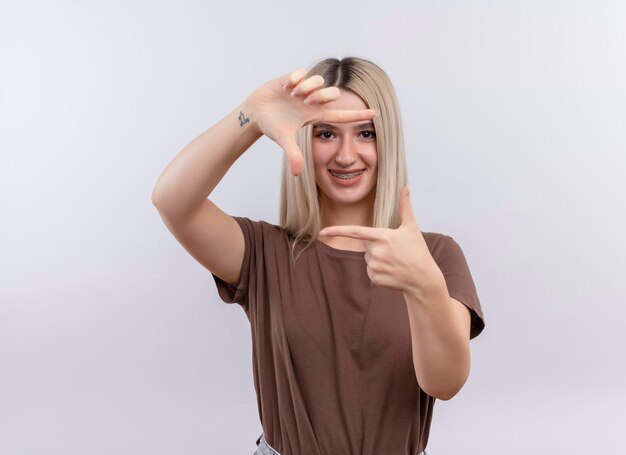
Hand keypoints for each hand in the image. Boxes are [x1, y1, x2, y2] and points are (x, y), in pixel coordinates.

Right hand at [244, 67, 376, 175]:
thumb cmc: (273, 126)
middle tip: (306, 100)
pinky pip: (302, 71)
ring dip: (306, 86)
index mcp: (315, 115)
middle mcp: (312, 101)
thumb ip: (293, 155)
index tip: (376, 113)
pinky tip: (285, 86)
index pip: (341, 115)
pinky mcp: (292, 77)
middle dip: (322, 95)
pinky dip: (295, 77)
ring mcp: (303, 89)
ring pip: (318, 80)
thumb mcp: (284, 140)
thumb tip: (297, 174)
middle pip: (332, 93)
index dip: (357, 115)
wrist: (256, 113)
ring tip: (292, 93)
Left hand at [318, 185, 444, 293]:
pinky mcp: (374, 279)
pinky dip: (379, 271)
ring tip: (395, 261)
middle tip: (394, 250)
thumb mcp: (412, 227)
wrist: (423, 279)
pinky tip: (392, 272)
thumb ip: (405, 206)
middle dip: (376, 245)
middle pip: (365, 245)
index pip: (355, 232)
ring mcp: (374, 266)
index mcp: (383, 236)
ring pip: (368, 258)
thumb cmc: (418, 251)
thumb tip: (406, 187)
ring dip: (378, 259)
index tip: (322, 232)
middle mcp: (376, 251)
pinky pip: (370, 271)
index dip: (337, 231)